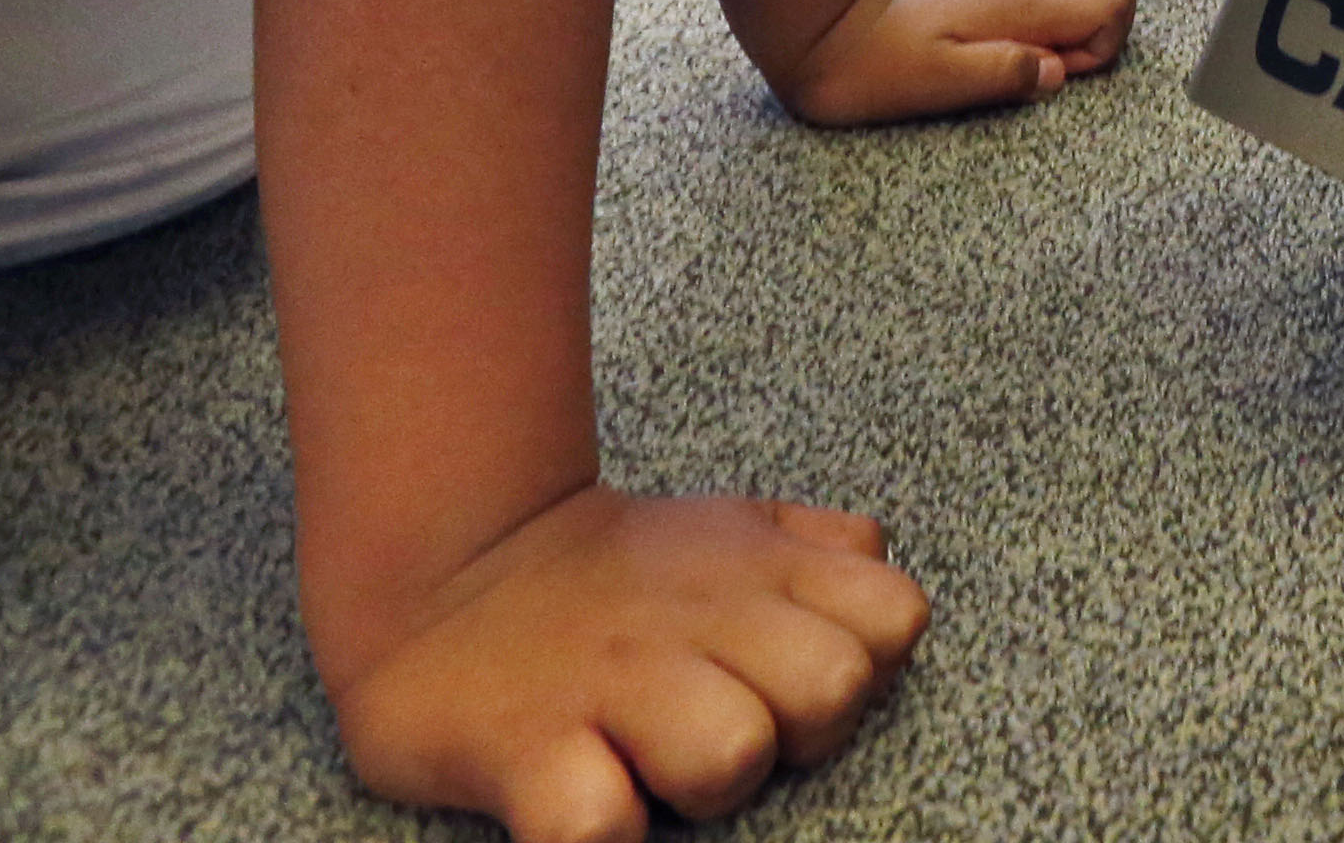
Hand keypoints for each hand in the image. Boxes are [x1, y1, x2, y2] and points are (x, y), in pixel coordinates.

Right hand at [321, 481, 930, 842]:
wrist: (448, 565)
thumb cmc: (619, 576)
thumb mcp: (734, 530)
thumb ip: (821, 548)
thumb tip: (872, 562)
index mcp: (761, 574)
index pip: (896, 617)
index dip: (869, 664)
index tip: (798, 678)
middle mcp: (698, 620)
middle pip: (832, 690)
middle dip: (797, 734)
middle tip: (727, 730)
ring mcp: (612, 684)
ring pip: (731, 757)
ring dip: (699, 788)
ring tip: (647, 765)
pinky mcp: (524, 751)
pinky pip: (596, 826)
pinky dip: (597, 831)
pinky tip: (580, 797)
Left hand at [759, 0, 1136, 125]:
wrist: (825, 22)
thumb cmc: (877, 64)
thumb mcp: (938, 83)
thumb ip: (1004, 74)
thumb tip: (1057, 72)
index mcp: (1020, 4)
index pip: (1113, 1)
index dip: (1102, 45)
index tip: (1055, 70)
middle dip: (1109, 19)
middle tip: (1058, 57)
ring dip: (1090, 2)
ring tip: (1045, 44)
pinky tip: (1025, 27)